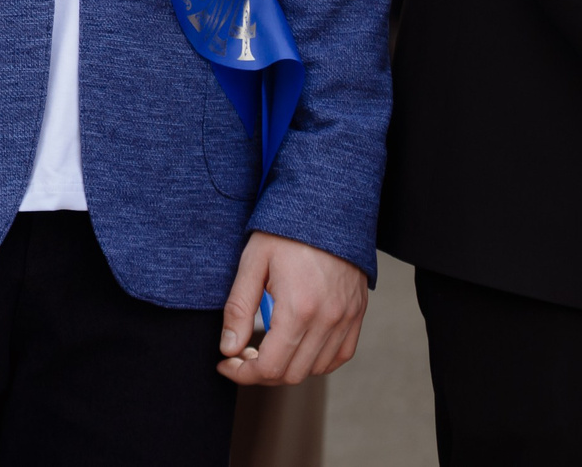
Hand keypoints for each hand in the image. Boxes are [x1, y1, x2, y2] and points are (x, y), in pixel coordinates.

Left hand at [217, 232, 366, 385]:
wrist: (327, 207)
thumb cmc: (285, 231)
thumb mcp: (252, 263)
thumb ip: (238, 309)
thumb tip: (227, 348)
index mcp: (299, 309)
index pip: (271, 366)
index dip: (243, 373)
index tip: (224, 363)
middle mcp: (328, 320)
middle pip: (293, 374)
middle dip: (261, 373)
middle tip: (240, 355)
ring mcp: (347, 319)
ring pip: (316, 369)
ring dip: (287, 367)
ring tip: (264, 349)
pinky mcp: (357, 314)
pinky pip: (340, 355)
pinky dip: (316, 361)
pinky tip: (296, 347)